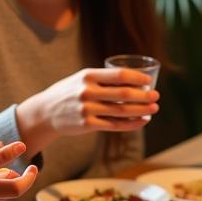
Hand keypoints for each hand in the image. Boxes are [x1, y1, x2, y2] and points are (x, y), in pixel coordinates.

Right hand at [17, 67, 158, 142]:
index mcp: (88, 75)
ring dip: (142, 110)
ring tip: (154, 109)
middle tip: (156, 96)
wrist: (45, 112)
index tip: (149, 80)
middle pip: (124, 94)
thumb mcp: (81, 79)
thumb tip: (134, 80)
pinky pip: (115, 125)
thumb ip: (103, 79)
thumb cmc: (69, 92)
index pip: (119, 75)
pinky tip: (142, 121)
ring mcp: (86, 109)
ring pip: (122, 111)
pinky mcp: (87, 125)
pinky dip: (131, 123)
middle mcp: (87, 92)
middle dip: (144, 96)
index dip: (137, 77)